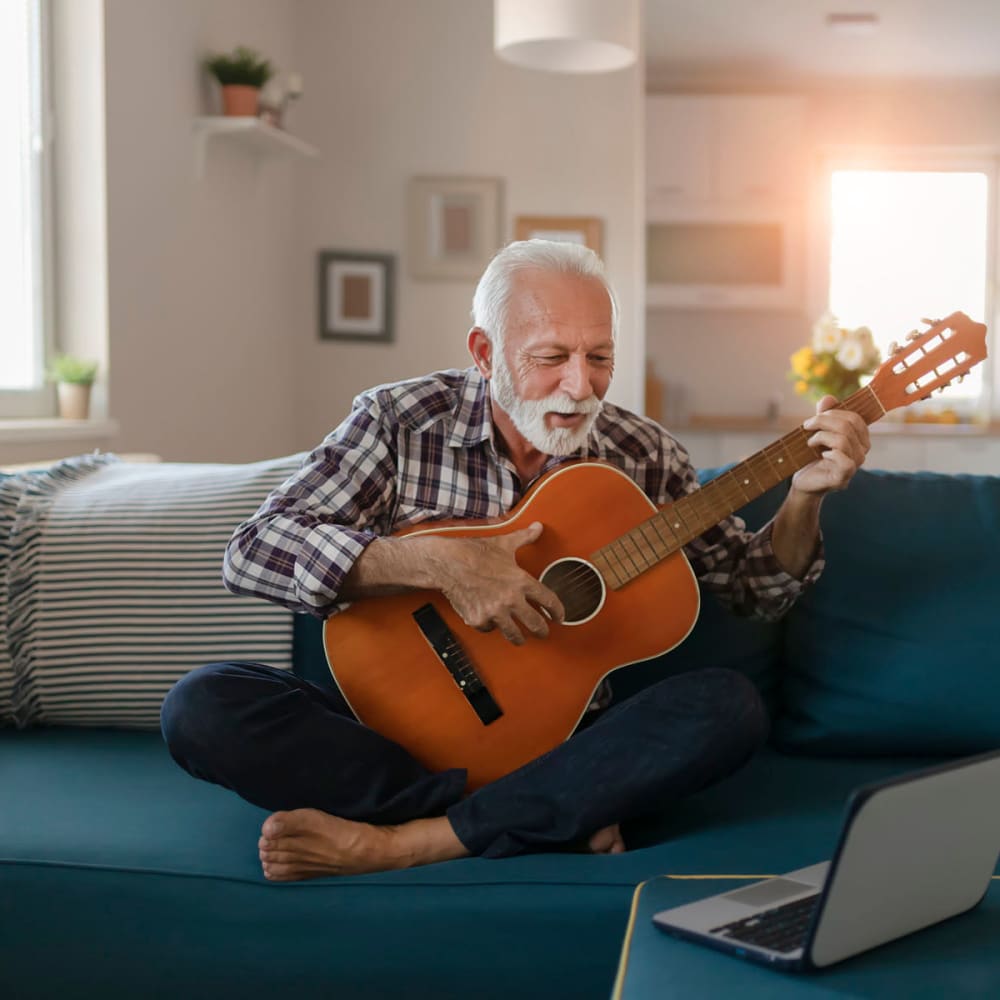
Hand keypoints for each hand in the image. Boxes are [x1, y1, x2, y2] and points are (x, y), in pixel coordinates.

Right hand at [433, 522, 563, 645]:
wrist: (448, 562)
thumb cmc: (474, 552)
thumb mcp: (503, 543)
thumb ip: (524, 538)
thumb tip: (537, 527)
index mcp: (521, 581)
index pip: (549, 601)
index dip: (558, 611)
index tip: (559, 616)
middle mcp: (511, 599)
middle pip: (535, 624)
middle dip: (542, 631)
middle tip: (543, 633)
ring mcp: (494, 612)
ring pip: (514, 634)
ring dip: (520, 638)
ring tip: (521, 638)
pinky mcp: (478, 620)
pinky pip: (490, 629)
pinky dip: (491, 626)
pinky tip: (492, 622)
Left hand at [791, 395, 869, 496]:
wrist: (804, 481)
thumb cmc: (812, 457)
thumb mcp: (818, 433)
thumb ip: (825, 416)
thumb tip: (828, 398)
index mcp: (860, 439)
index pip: (855, 418)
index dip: (833, 413)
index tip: (814, 418)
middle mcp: (862, 452)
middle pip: (848, 426)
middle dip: (823, 421)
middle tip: (806, 426)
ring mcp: (855, 466)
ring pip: (843, 440)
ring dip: (821, 437)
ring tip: (810, 442)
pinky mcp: (843, 478)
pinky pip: (844, 461)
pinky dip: (830, 453)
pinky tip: (821, 454)